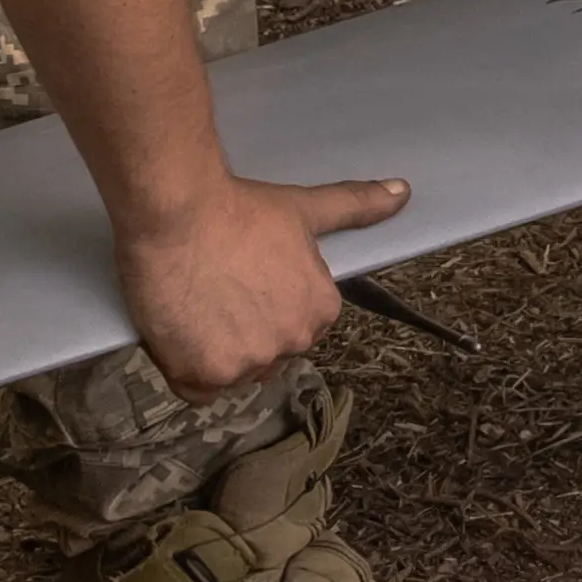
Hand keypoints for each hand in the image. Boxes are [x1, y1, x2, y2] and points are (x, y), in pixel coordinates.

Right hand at [115, 172, 402, 399]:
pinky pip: (197, 390)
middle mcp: (292, 344)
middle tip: (215, 289)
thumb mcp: (304, 208)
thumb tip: (403, 191)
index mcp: (320, 312)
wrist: (178, 212)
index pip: (293, 326)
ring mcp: (247, 365)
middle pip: (264, 352)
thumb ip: (355, 206)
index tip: (243, 281)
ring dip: (214, 351)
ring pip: (231, 372)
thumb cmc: (240, 208)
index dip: (264, 306)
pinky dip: (187, 369)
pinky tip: (180, 334)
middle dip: (242, 331)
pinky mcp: (202, 377)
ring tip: (195, 305)